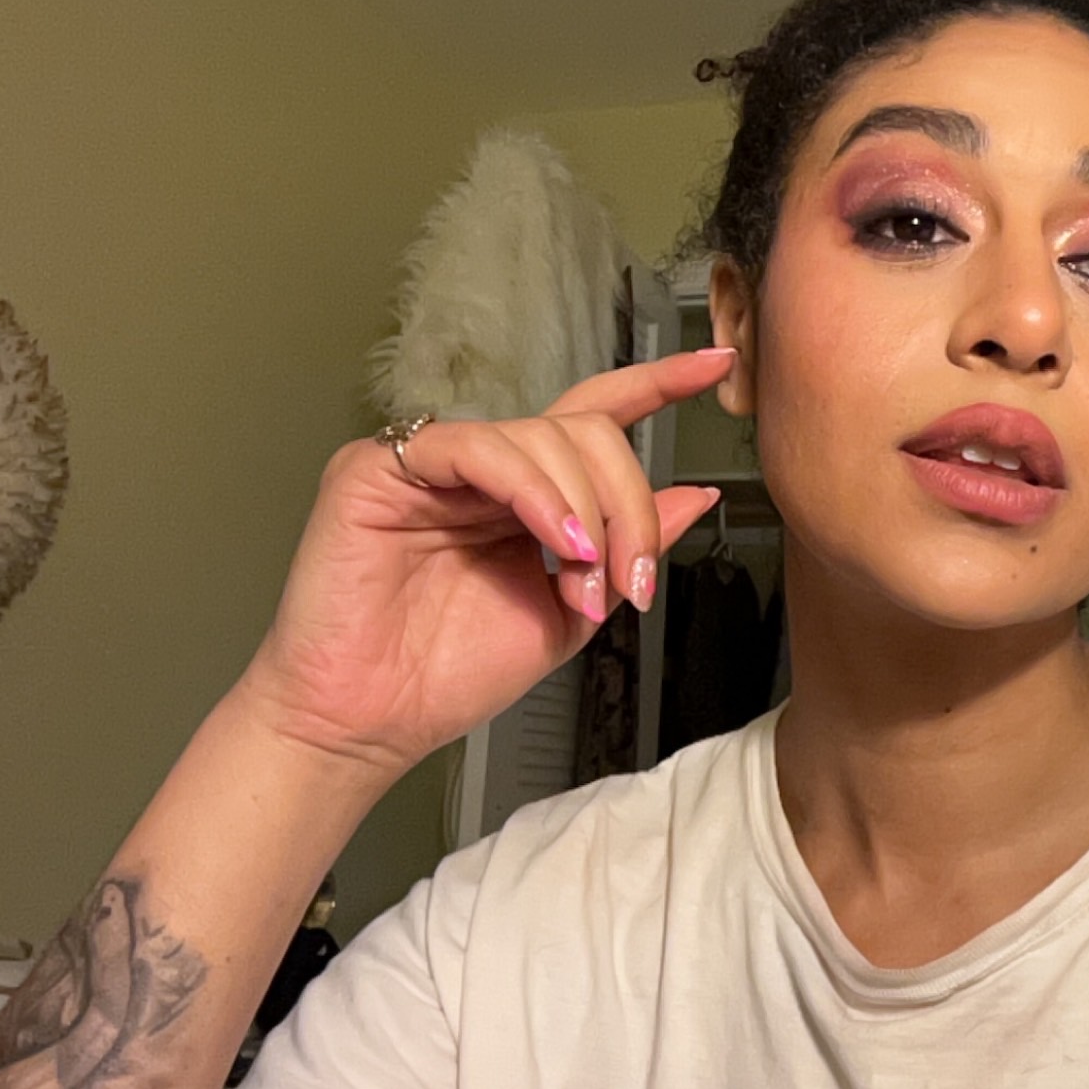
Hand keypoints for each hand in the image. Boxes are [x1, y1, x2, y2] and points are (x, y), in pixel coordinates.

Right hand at [236, 348, 734, 779]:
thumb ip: (628, 547)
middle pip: (586, 430)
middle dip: (628, 501)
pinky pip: (476, 447)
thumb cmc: (449, 673)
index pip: (594, 416)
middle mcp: (483, 469)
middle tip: (630, 576)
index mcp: (526, 495)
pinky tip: (553, 540)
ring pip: (541, 436)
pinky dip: (532, 492)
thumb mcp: (571, 610)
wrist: (371, 722)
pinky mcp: (378, 467)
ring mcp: (431, 462)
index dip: (656, 386)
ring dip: (586, 510)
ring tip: (582, 577)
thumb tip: (696, 496)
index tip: (717, 366)